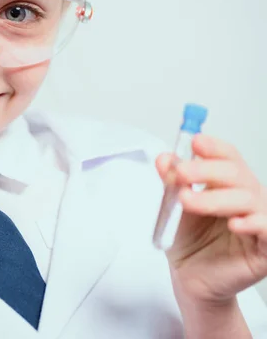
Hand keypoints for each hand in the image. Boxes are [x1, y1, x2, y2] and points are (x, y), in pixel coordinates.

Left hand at [155, 134, 266, 303]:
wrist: (191, 279)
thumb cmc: (190, 243)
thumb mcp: (175, 208)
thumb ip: (172, 183)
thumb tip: (165, 159)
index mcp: (229, 186)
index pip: (228, 158)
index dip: (214, 147)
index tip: (195, 142)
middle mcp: (248, 199)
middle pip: (236, 174)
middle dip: (206, 169)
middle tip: (180, 174)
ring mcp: (261, 222)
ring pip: (248, 198)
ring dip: (215, 198)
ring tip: (187, 202)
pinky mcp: (266, 249)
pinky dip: (253, 224)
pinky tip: (235, 224)